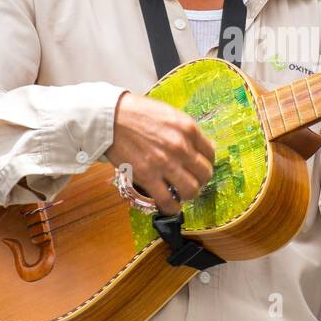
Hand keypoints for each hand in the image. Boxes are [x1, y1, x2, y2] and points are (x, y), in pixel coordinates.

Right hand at [104, 92, 215, 214]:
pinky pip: (167, 201)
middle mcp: (181, 147)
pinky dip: (172, 207)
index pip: (211, 153)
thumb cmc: (137, 113)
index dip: (207, 162)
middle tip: (192, 180)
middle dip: (201, 179)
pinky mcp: (147, 177)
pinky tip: (170, 205)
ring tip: (182, 192)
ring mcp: (165, 164)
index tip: (200, 166)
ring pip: (191, 190)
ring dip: (189, 194)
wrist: (110, 118)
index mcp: (188, 129)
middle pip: (205, 174)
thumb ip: (185, 132)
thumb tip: (198, 148)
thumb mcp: (170, 115)